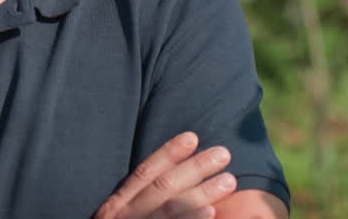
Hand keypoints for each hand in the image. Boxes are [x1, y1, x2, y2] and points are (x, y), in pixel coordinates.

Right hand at [93, 132, 236, 218]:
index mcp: (118, 206)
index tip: (192, 137)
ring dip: (202, 192)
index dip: (168, 153)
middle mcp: (125, 217)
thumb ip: (142, 202)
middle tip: (223, 154)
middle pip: (163, 187)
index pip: (145, 173)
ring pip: (171, 209)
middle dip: (194, 167)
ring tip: (229, 180)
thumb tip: (178, 180)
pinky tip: (212, 212)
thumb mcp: (122, 218)